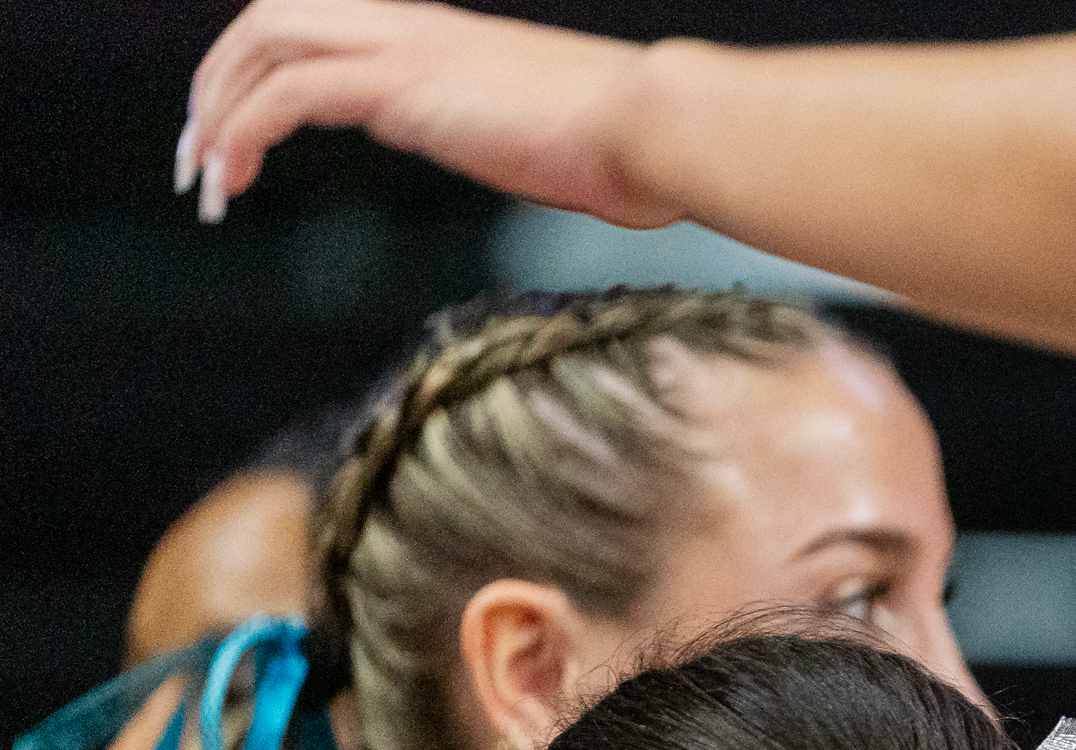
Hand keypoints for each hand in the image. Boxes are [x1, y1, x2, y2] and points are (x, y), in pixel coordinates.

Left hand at [184, 0, 669, 224]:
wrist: (652, 128)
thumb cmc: (624, 147)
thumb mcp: (538, 136)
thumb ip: (494, 135)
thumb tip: (494, 154)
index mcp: (438, 40)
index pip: (321, 29)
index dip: (264, 76)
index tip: (245, 138)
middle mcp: (410, 30)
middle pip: (271, 20)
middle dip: (216, 84)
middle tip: (198, 157)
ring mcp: (404, 52)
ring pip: (264, 43)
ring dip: (216, 110)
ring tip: (205, 177)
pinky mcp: (402, 88)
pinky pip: (289, 95)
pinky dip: (245, 131)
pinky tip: (236, 178)